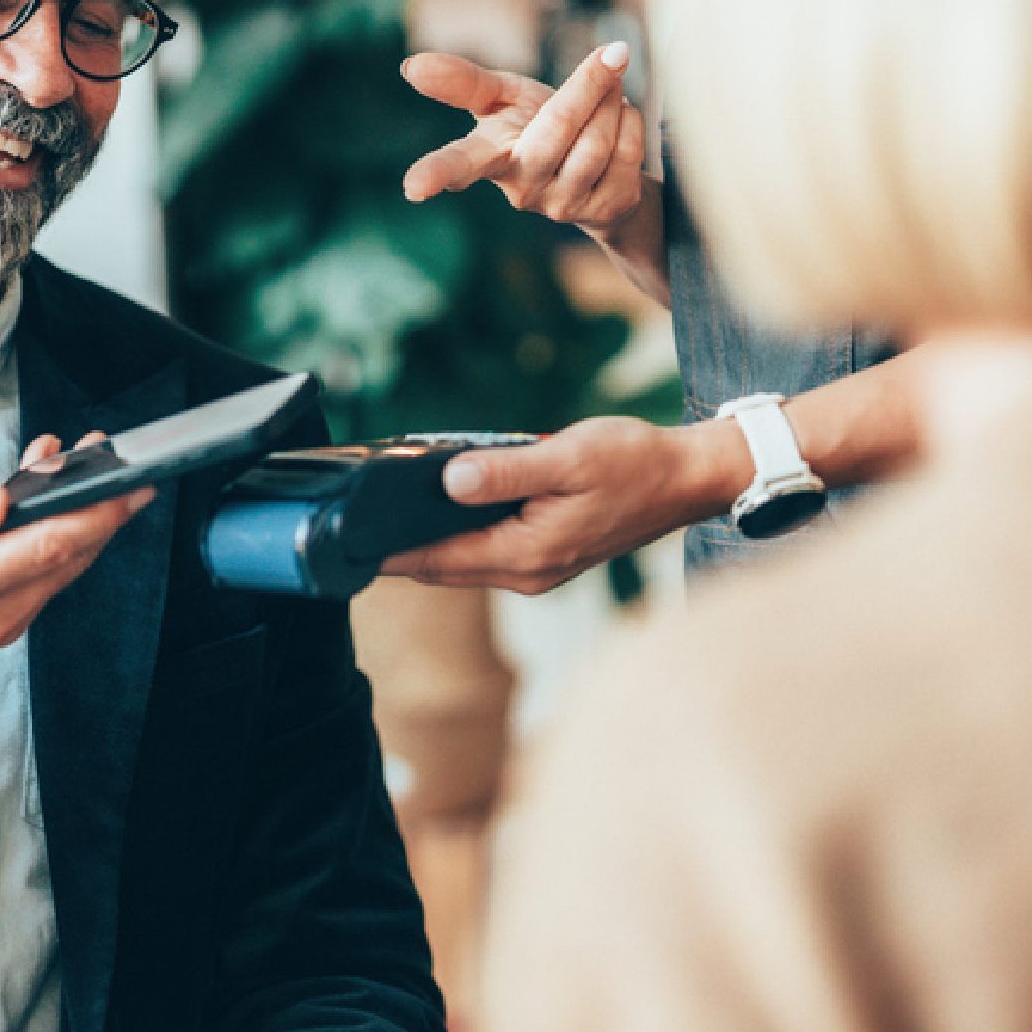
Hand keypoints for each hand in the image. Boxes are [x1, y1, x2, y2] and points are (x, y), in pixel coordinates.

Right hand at [0, 434, 149, 685]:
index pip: (49, 545)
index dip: (96, 510)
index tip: (127, 481)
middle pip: (70, 556)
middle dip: (99, 502)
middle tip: (104, 454)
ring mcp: (1, 622)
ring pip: (65, 566)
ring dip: (80, 515)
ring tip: (73, 462)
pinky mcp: (3, 618)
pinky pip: (45, 574)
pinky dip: (56, 533)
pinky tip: (43, 496)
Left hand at [381, 417, 741, 593]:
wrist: (687, 481)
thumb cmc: (634, 463)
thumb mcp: (567, 457)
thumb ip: (505, 470)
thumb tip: (448, 480)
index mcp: (527, 554)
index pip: (437, 561)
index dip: (387, 554)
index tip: (345, 543)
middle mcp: (528, 574)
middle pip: (443, 569)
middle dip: (397, 550)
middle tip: (348, 525)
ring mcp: (538, 570)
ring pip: (463, 563)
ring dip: (426, 544)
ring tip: (380, 516)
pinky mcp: (547, 557)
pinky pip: (486, 554)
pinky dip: (457, 538)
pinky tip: (438, 512)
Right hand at [401, 44, 646, 244]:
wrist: (593, 171)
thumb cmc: (532, 124)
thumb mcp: (500, 97)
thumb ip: (463, 81)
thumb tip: (410, 65)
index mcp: (488, 158)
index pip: (457, 164)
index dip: (435, 172)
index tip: (414, 187)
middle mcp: (521, 189)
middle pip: (557, 126)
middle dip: (588, 85)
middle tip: (611, 53)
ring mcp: (563, 205)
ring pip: (598, 137)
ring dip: (612, 100)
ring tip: (609, 94)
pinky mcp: (605, 208)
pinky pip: (628, 149)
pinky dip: (631, 120)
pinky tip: (619, 123)